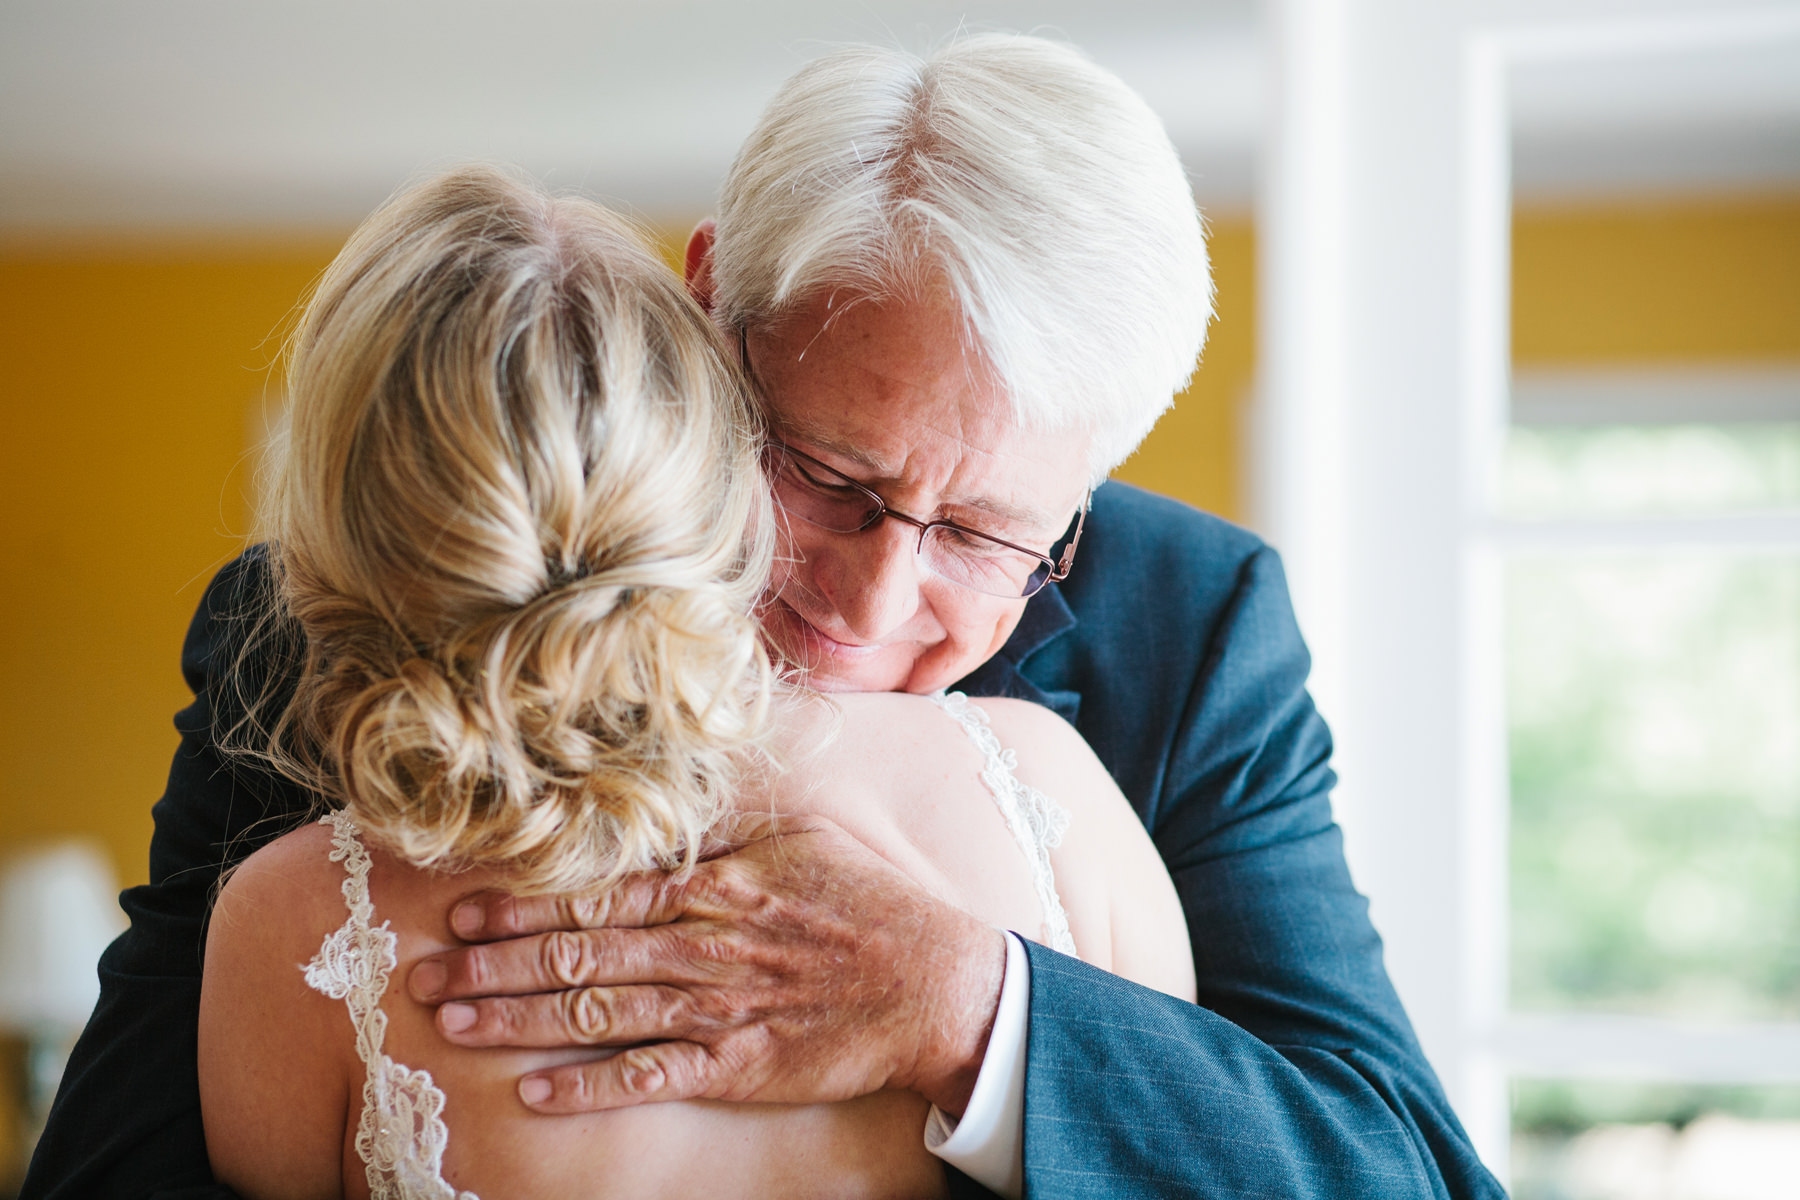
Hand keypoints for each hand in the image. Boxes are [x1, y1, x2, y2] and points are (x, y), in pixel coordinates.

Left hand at [407, 813, 1007, 1115]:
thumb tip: (652, 814)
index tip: (462, 908)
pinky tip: (535, 1093)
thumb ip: (721, 831)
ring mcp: (720, 1008)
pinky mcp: (740, 1066)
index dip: (526, 904)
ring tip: (453, 1022)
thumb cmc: (866, 902)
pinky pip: (653, 1078)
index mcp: (716, 885)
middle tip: (424, 972)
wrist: (934, 980)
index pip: (601, 894)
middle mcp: (705, 944)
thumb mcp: (799, 838)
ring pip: (599, 1014)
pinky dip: (592, 1088)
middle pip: (580, 955)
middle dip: (494, 963)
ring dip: (519, 1020)